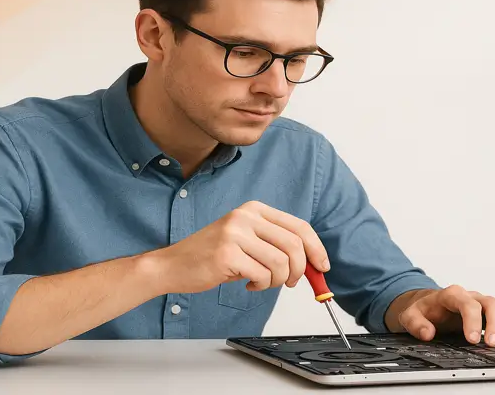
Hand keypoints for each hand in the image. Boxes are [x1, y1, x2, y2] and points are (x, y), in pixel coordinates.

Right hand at [148, 200, 329, 293]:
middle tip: (292, 282)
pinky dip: (261, 285)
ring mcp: (235, 233)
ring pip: (281, 262)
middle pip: (294, 245)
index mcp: (254, 209)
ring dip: (277, 280)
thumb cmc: (212, 256)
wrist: (173, 265)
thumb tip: (312, 263)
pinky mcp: (227, 253)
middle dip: (300, 270)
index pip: (299, 226)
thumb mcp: (247, 241)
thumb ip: (276, 246)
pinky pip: (262, 274)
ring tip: (262, 281)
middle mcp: (245, 216)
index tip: (322, 266)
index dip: (316, 248)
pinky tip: (248, 283)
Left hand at [395, 285, 494, 346]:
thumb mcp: (410, 316)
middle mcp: (470, 296)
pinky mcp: (490, 309)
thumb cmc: (424, 309)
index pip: (468, 303)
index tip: (473, 340)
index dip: (473, 322)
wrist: (429, 304)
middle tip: (492, 345)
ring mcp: (482, 301)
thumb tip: (427, 333)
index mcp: (451, 295)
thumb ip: (416, 324)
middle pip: (491, 303)